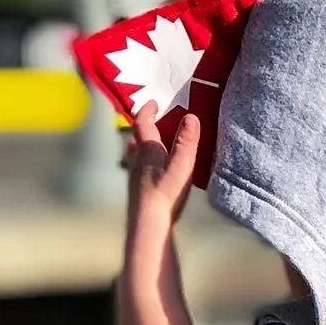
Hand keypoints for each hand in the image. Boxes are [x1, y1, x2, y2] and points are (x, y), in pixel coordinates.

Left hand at [125, 109, 198, 231]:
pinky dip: (145, 164)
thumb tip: (191, 117)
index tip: (153, 103)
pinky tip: (153, 173)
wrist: (149, 221)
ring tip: (152, 146)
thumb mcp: (182, 164)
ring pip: (135, 154)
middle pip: (136, 138)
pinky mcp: (136, 190)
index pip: (142, 123)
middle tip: (153, 124)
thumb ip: (187, 141)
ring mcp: (134, 175)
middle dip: (144, 128)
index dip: (147, 111)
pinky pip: (139, 169)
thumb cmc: (166, 193)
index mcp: (147, 149)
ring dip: (142, 146)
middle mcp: (136, 159)